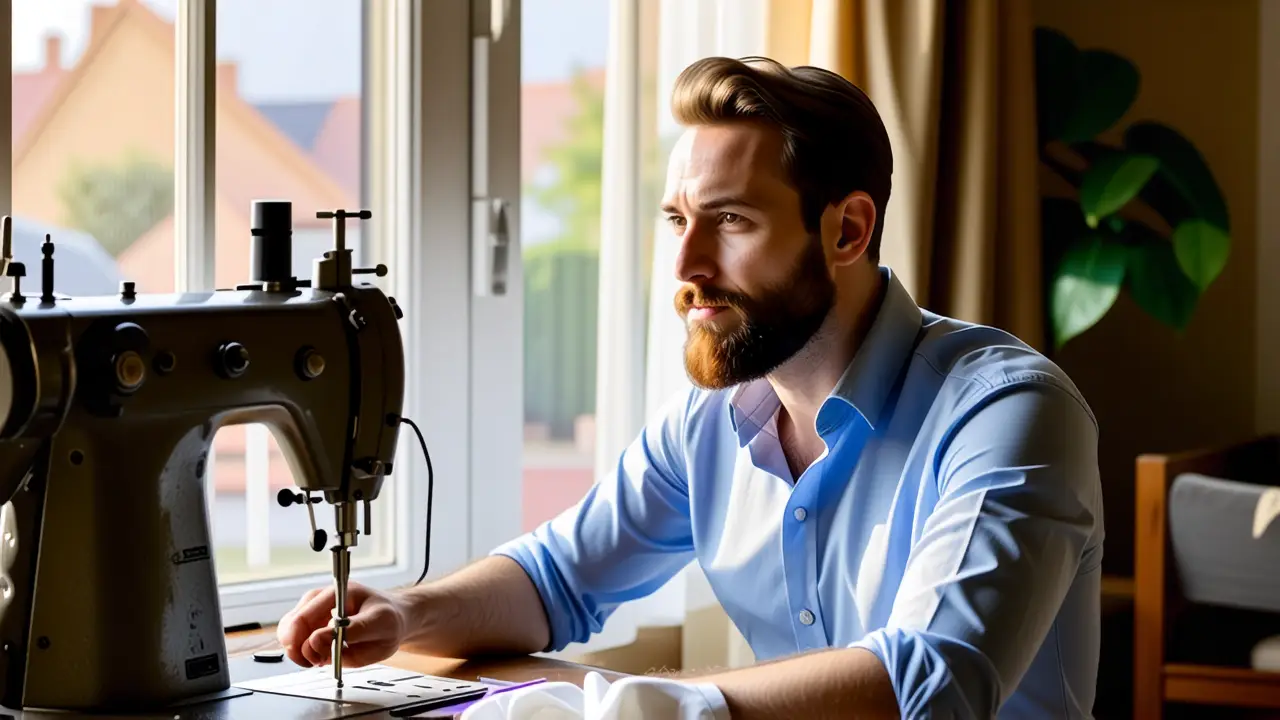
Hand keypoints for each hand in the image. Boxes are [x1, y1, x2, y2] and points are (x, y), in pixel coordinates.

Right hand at [276, 581, 409, 668]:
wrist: (393, 619)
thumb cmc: (388, 619)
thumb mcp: (380, 626)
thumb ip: (351, 633)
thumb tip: (317, 640)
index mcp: (338, 593)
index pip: (306, 617)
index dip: (306, 643)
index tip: (320, 660)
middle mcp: (320, 598)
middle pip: (291, 625)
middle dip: (299, 650)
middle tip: (318, 662)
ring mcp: (312, 608)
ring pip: (287, 632)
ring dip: (299, 652)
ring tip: (319, 660)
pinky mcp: (310, 620)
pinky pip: (293, 637)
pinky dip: (301, 651)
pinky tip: (318, 655)